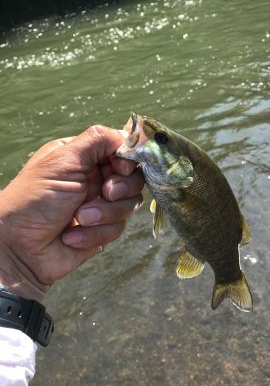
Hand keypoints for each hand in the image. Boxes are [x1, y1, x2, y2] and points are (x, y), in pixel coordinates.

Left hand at [0, 125, 143, 301]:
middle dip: (120, 188)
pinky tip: (71, 237)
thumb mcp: (63, 161)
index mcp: (84, 157)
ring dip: (104, 214)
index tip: (120, 168)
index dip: (128, 160)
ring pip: (129, 204)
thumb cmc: (34, 199)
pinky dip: (95, 234)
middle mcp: (94, 178)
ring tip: (80, 218)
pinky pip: (118, 229)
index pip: (122, 150)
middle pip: (134, 178)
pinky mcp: (102, 230)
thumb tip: (128, 136)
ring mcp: (100, 205)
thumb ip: (97, 141)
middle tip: (105, 193)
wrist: (20, 248)